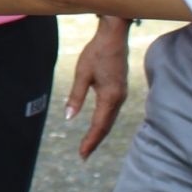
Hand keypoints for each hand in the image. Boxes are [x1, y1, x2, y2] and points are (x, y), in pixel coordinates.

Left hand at [65, 16, 130, 158]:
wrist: (113, 36)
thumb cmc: (96, 52)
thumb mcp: (82, 74)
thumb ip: (76, 97)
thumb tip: (68, 117)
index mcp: (110, 96)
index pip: (99, 125)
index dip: (90, 141)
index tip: (82, 154)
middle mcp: (119, 98)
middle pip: (106, 126)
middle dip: (95, 141)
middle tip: (83, 155)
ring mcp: (122, 94)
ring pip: (110, 120)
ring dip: (100, 133)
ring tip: (88, 145)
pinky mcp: (121, 89)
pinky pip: (113, 112)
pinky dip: (105, 122)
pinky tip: (98, 126)